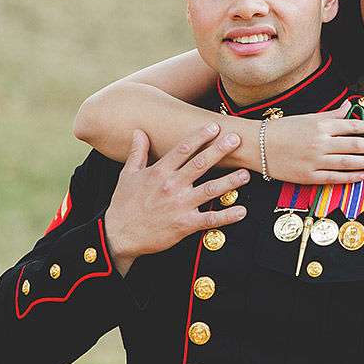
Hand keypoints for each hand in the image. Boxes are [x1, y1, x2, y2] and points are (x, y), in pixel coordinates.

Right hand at [104, 124, 249, 276]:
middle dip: (220, 150)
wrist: (117, 237)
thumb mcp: (126, 175)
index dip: (199, 136)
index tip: (215, 126)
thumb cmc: (123, 205)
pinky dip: (227, 216)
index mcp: (158, 172)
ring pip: (210, 190)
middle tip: (237, 139)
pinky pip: (210, 219)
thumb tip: (139, 131)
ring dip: (230, 181)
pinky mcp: (184, 225)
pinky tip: (242, 211)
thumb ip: (137, 152)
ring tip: (246, 174)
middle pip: (200, 164)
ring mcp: (179, 205)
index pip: (182, 149)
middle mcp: (171, 186)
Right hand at [264, 100, 363, 183]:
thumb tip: (350, 105)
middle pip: (355, 145)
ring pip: (349, 163)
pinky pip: (334, 178)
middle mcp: (320, 142)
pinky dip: (351, 177)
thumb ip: (332, 114)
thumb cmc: (283, 130)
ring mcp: (315, 161)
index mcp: (321, 125)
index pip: (353, 125)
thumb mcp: (308, 117)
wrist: (257, 145)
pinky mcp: (308, 177)